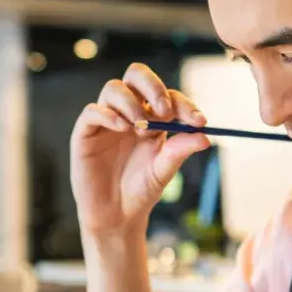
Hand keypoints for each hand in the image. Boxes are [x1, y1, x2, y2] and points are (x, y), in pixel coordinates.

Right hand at [70, 63, 209, 236]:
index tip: (198, 121)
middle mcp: (129, 112)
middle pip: (136, 75)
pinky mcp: (86, 132)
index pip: (168, 96)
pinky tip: (122, 127)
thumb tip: (205, 136)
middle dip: (153, 87)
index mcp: (153, 118)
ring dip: (131, 102)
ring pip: (114, 88)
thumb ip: (180, 151)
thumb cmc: (141, 191)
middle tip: (164, 110)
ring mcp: (107, 120)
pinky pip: (92, 111)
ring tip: (140, 127)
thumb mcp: (164, 170)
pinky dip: (108, 114)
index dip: (184, 104)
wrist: (116, 216)